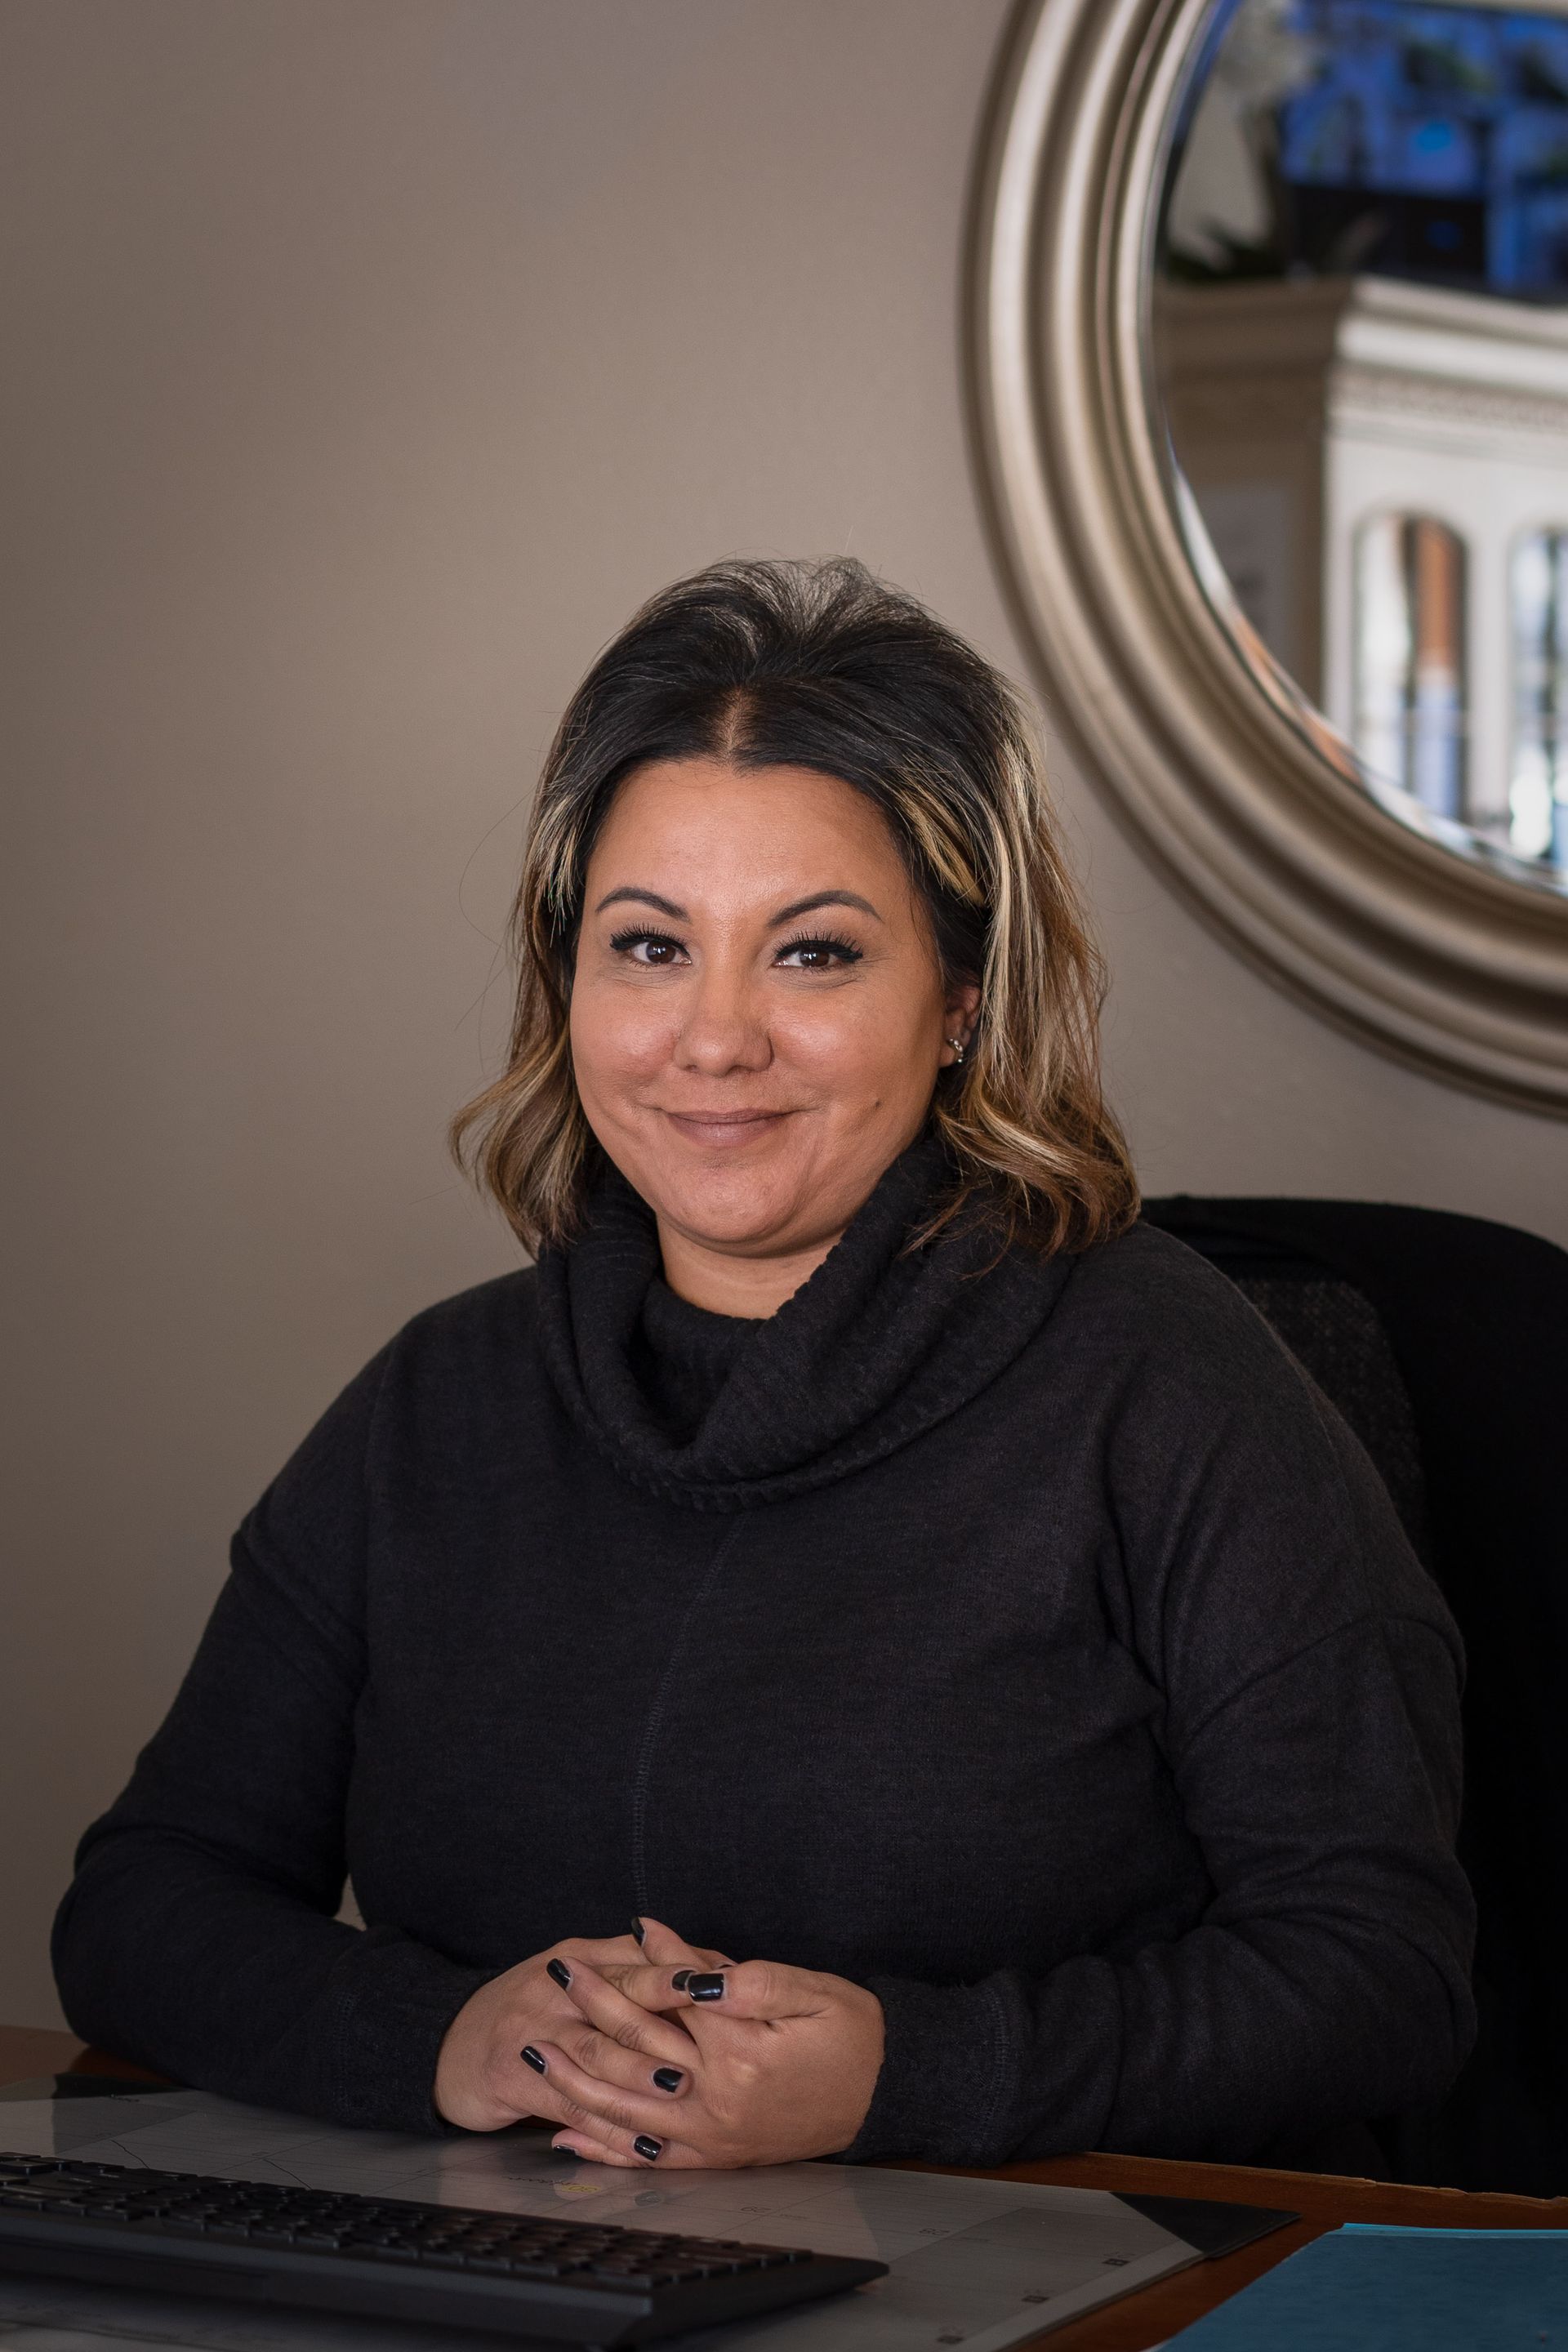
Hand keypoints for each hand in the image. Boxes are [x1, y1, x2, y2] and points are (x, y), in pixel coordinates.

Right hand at [433, 1926, 723, 2131]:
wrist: (453, 2041)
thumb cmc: (535, 2006)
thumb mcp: (578, 1967)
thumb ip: (635, 1965)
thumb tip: (706, 1967)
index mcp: (578, 1955)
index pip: (636, 1958)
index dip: (682, 1974)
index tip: (725, 1987)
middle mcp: (555, 1987)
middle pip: (617, 1998)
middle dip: (668, 2020)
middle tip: (715, 2038)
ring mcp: (533, 2032)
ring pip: (595, 2051)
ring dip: (639, 2071)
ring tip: (680, 2086)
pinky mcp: (515, 2078)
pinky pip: (569, 2103)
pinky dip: (608, 2126)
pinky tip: (642, 2141)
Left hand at [528, 1918, 884, 2168]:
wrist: (884, 2095)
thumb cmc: (851, 2035)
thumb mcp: (806, 1987)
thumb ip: (738, 1972)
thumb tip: (673, 1946)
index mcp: (739, 2053)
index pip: (663, 2006)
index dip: (619, 1977)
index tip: (580, 1954)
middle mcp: (716, 2101)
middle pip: (633, 2053)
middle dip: (584, 2016)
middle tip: (548, 1983)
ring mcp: (712, 2136)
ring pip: (626, 2113)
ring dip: (574, 2083)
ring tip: (534, 2054)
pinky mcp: (716, 2158)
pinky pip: (648, 2159)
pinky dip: (604, 2148)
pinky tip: (567, 2135)